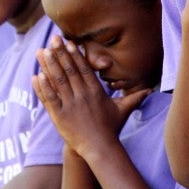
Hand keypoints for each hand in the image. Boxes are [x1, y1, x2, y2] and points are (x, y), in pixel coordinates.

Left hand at [32, 35, 149, 159]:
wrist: (100, 150)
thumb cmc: (111, 129)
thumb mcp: (123, 110)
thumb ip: (134, 97)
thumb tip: (151, 90)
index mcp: (96, 92)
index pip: (84, 69)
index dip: (75, 54)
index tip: (68, 42)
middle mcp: (83, 96)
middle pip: (69, 71)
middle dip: (60, 53)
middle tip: (53, 39)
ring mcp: (71, 106)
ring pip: (58, 81)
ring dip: (49, 65)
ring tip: (41, 51)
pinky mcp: (60, 117)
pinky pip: (50, 99)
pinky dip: (43, 87)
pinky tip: (37, 75)